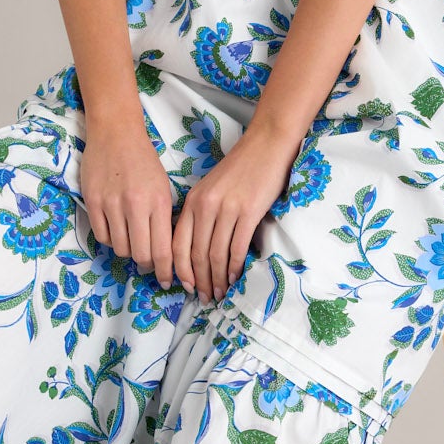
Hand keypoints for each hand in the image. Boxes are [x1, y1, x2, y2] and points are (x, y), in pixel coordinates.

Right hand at [80, 112, 179, 287]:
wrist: (116, 133)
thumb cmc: (144, 161)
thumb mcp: (164, 188)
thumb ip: (164, 218)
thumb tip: (165, 252)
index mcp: (158, 202)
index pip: (163, 249)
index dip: (166, 271)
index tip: (168, 281)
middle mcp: (135, 205)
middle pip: (140, 255)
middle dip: (147, 265)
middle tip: (149, 264)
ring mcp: (111, 204)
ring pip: (120, 248)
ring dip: (128, 250)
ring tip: (132, 240)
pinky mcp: (92, 202)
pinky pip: (102, 236)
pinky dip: (111, 239)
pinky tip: (117, 230)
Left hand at [172, 118, 300, 303]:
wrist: (265, 146)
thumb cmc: (240, 169)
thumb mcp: (210, 189)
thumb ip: (201, 214)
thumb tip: (198, 249)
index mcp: (192, 202)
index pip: (178, 244)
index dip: (181, 270)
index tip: (186, 286)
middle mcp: (205, 207)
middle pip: (196, 254)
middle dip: (200, 281)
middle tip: (204, 298)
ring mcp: (226, 209)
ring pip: (215, 254)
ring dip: (217, 278)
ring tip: (220, 293)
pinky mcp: (248, 212)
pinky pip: (236, 247)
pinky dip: (234, 267)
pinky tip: (234, 277)